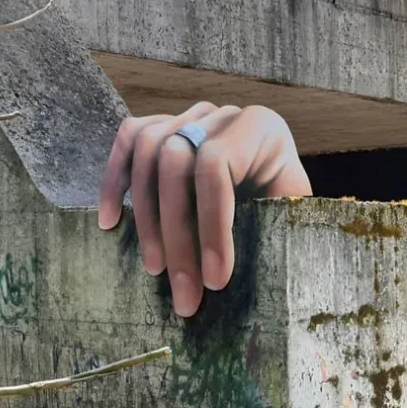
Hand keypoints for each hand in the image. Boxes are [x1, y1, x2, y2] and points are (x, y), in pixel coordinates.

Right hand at [98, 102, 311, 316]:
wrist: (279, 175)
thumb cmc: (288, 200)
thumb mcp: (296, 207)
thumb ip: (281, 223)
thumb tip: (261, 276)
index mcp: (260, 127)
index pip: (216, 168)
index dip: (212, 227)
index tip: (214, 281)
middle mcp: (221, 114)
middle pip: (174, 164)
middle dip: (176, 237)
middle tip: (182, 293)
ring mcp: (189, 115)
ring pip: (147, 154)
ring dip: (145, 219)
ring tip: (155, 268)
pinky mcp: (163, 124)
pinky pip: (127, 140)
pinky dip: (114, 182)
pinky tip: (110, 223)